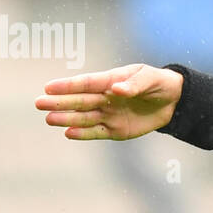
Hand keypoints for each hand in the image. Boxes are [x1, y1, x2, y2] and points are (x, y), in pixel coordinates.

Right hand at [35, 64, 183, 139]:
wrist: (174, 102)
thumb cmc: (158, 83)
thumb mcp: (150, 79)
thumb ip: (134, 84)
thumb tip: (117, 89)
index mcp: (111, 80)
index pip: (87, 83)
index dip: (68, 85)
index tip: (48, 87)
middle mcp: (106, 98)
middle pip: (80, 101)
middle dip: (60, 102)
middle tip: (38, 103)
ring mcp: (109, 114)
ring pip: (84, 117)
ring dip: (67, 118)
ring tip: (49, 119)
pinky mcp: (116, 130)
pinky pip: (97, 132)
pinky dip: (83, 133)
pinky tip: (68, 132)